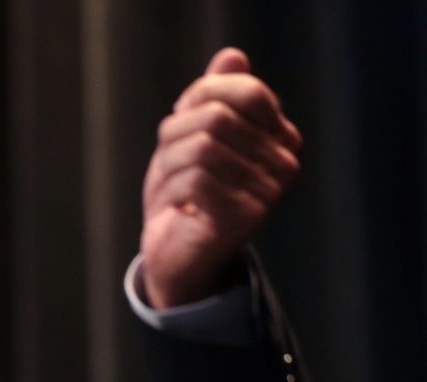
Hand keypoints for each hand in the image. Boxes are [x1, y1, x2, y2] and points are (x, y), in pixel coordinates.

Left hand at [140, 48, 301, 308]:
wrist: (175, 253)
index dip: (197, 100)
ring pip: (202, 148)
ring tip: (171, 187)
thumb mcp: (193, 134)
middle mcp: (286, 162)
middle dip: (175, 135)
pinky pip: (196, 180)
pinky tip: (176, 206)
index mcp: (281, 136)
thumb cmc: (186, 190)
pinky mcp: (246, 217)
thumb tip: (232, 56)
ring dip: (168, 165)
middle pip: (216, 117)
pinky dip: (171, 190)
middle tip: (168, 163)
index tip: (181, 126)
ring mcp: (270, 191)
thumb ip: (214, 95)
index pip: (243, 90)